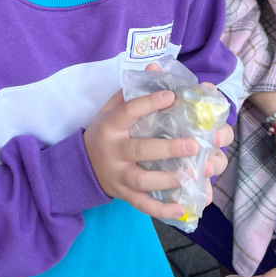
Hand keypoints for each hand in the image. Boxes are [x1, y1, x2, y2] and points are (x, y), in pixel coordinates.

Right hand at [83, 67, 231, 220]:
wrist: (82, 165)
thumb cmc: (105, 132)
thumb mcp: (112, 109)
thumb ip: (133, 91)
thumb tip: (155, 67)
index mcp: (111, 126)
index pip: (128, 112)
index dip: (148, 103)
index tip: (171, 96)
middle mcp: (114, 152)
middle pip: (139, 150)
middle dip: (167, 148)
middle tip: (193, 144)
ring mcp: (118, 175)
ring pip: (142, 180)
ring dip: (168, 179)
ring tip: (193, 175)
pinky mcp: (124, 194)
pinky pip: (143, 205)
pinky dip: (162, 209)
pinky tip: (182, 207)